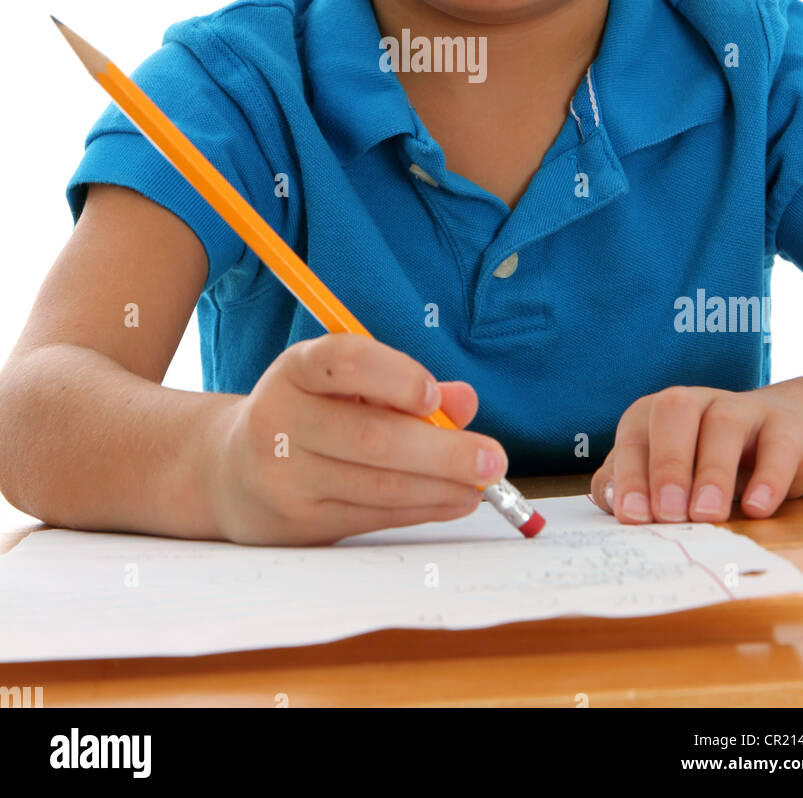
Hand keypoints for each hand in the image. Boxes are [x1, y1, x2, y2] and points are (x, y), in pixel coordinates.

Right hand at [209, 333, 507, 545]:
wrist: (229, 472)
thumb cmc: (306, 415)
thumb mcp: (343, 387)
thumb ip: (404, 385)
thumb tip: (465, 402)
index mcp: (296, 370)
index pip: (346, 361)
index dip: (396, 376)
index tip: (434, 397)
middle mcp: (283, 420)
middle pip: (372, 436)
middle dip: (443, 451)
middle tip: (492, 458)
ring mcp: (286, 476)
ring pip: (378, 484)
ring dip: (441, 486)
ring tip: (482, 483)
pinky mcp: (299, 521)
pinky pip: (373, 515)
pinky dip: (422, 507)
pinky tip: (454, 499)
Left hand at [589, 384, 802, 523]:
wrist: (783, 441)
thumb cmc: (709, 463)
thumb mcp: (668, 475)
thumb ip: (636, 484)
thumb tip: (612, 502)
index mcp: (658, 413)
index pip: (634, 434)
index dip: (630, 474)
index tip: (633, 516)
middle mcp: (698, 402)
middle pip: (675, 410)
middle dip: (667, 464)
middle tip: (669, 514)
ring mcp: (744, 410)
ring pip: (724, 424)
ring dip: (713, 472)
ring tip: (708, 515)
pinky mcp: (788, 428)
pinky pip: (779, 443)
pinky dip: (768, 477)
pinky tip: (757, 508)